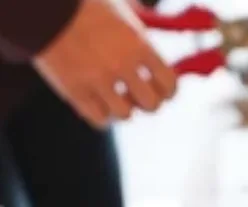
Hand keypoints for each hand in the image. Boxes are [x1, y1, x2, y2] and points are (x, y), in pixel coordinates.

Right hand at [33, 0, 176, 127]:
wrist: (42, 6)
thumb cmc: (83, 4)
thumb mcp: (120, 11)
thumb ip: (140, 32)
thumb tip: (158, 44)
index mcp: (139, 45)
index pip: (169, 83)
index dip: (167, 91)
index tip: (162, 91)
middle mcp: (122, 65)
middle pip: (151, 104)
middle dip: (146, 102)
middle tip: (136, 95)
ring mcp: (98, 79)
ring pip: (125, 114)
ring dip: (122, 108)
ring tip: (113, 96)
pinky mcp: (75, 90)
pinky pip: (99, 119)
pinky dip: (102, 115)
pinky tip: (97, 103)